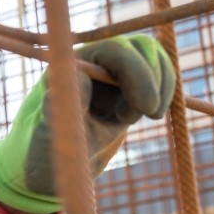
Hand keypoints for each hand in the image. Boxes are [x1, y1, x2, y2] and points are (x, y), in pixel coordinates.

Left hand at [0, 35, 175, 213]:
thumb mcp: (53, 137)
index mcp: (71, 67)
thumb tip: (78, 76)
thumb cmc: (48, 153)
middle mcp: (92, 61)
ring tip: (148, 115)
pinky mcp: (126, 84)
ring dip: (162, 83)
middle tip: (151, 114)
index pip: (114, 50)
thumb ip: (62, 108)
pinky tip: (153, 112)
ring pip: (151, 55)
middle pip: (139, 47)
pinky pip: (156, 72)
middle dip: (153, 79)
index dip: (137, 73)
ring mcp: (111, 70)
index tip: (144, 109)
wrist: (54, 165)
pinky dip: (164, 89)